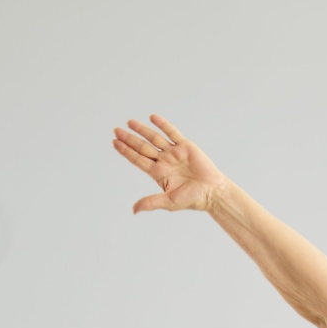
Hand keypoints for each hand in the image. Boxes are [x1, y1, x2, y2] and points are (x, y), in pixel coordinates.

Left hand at [111, 114, 230, 213]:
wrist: (212, 192)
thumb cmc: (192, 199)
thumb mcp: (169, 202)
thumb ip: (151, 202)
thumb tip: (133, 210)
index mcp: (158, 173)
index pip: (137, 160)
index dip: (125, 152)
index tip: (114, 143)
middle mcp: (163, 161)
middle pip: (142, 147)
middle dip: (129, 139)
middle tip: (116, 130)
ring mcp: (174, 153)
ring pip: (154, 138)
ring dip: (142, 130)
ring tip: (129, 122)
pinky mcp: (185, 146)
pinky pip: (172, 133)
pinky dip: (163, 125)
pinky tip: (152, 117)